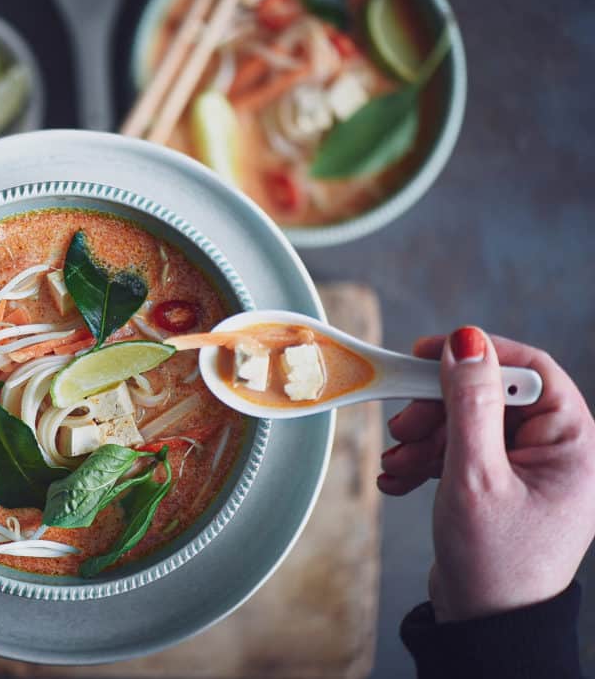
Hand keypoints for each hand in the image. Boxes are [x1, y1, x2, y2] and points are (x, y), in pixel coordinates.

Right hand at [378, 326, 594, 622]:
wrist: (486, 625)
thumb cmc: (495, 562)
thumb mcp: (475, 476)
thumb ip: (470, 404)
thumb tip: (467, 343)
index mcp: (573, 443)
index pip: (528, 370)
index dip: (475, 356)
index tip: (426, 353)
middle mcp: (556, 450)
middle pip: (489, 395)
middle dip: (438, 409)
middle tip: (402, 425)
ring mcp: (527, 468)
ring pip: (468, 422)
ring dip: (424, 439)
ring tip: (396, 464)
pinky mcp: (500, 483)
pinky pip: (460, 451)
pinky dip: (426, 461)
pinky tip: (400, 480)